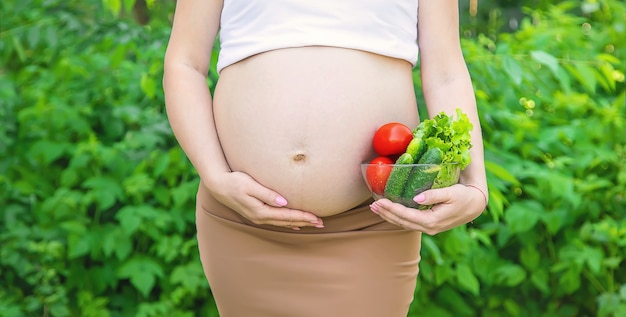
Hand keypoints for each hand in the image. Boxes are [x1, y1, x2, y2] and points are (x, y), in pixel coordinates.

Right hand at [207, 171, 323, 229]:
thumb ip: (267, 194)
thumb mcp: (250, 185)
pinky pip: (276, 221)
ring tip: (313, 224)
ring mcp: (258, 217)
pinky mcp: (257, 213)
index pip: (287, 216)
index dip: (303, 217)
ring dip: (299, 223)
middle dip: (305, 222)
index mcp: (261, 211)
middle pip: (287, 222)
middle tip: (322, 223)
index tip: (317, 218)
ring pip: (283, 223)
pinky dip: (287, 223)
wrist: (218, 185)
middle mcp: (260, 217)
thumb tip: (284, 202)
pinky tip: (294, 225)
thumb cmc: (234, 181)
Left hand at [369, 184, 486, 234]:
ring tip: (376, 208)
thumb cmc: (464, 197)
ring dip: (389, 216)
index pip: (406, 215)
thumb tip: (416, 198)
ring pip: (403, 223)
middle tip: (372, 205)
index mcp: (432, 221)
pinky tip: (389, 211)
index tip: (379, 201)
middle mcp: (428, 228)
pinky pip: (408, 222)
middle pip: (401, 222)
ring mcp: (428, 228)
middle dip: (386, 213)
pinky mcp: (428, 225)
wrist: (475, 205)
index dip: (391, 208)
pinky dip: (397, 216)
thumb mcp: (451, 193)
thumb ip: (433, 195)